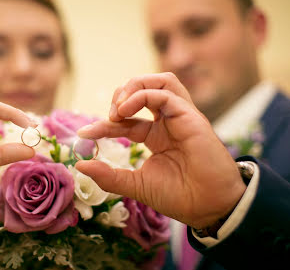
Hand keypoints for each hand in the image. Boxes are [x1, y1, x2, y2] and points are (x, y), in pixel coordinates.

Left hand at [75, 73, 245, 227]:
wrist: (209, 207)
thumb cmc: (179, 196)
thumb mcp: (136, 184)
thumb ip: (109, 175)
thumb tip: (80, 166)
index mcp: (155, 136)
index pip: (126, 120)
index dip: (103, 124)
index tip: (83, 133)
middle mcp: (167, 122)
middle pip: (144, 89)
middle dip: (121, 94)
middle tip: (109, 115)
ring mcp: (180, 116)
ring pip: (160, 81)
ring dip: (133, 86)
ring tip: (118, 108)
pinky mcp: (190, 115)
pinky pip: (166, 92)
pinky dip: (142, 95)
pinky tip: (126, 111)